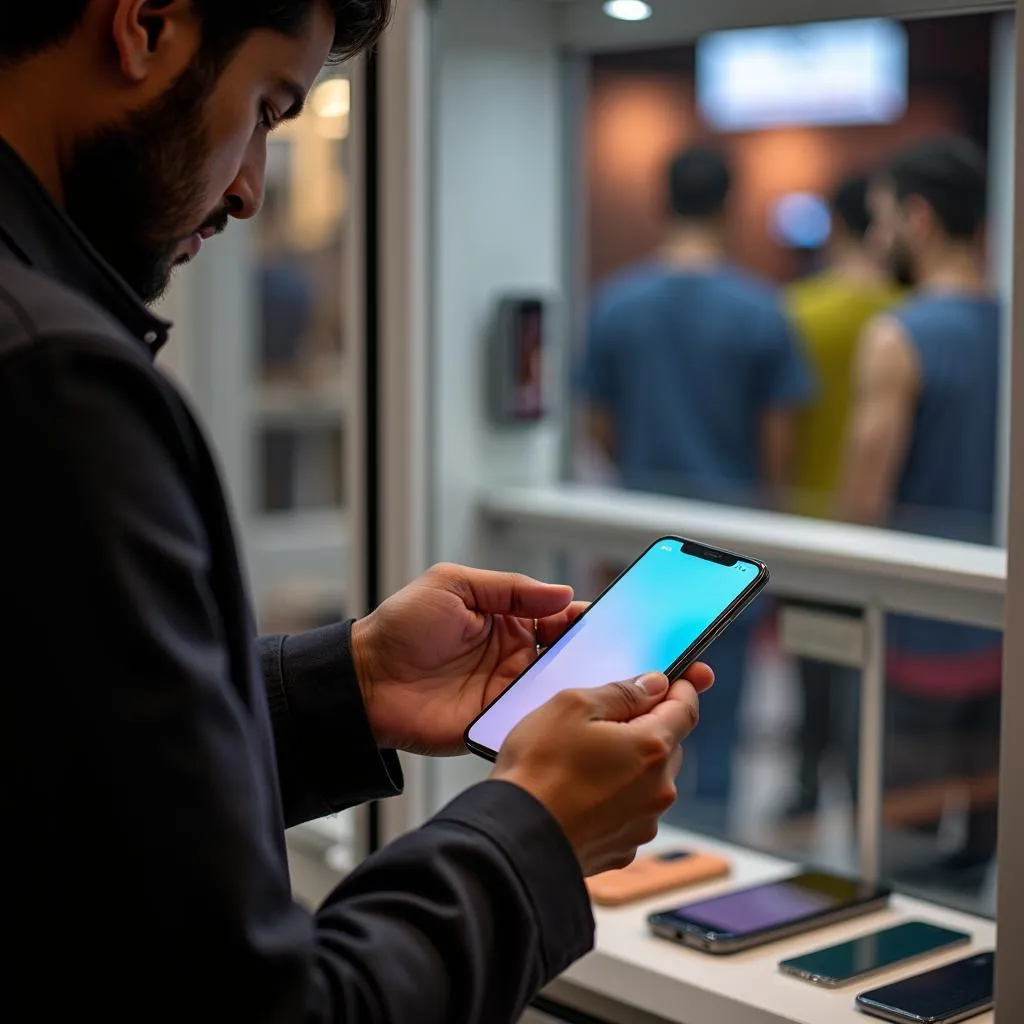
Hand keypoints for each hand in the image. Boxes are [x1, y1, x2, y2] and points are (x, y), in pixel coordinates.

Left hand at [351, 563, 586, 755]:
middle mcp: (512, 655)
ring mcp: (506, 691)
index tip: (609, 619)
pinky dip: (552, 716)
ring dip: (579, 685)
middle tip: (617, 653)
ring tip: (608, 683)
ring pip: (557, 688)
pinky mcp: (496, 723)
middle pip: (567, 654)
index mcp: (505, 619)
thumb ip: (508, 588)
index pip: (557, 616)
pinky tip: (572, 713)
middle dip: (592, 652)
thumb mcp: (452, 586)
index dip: (583, 617)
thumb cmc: (401, 627)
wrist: (365, 682)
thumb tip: (562, 592)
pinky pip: (532, 719)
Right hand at [493, 666, 714, 876]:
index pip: (685, 709)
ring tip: (581, 763)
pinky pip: (629, 811)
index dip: (680, 689)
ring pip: (647, 780)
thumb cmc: (538, 771)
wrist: (515, 837)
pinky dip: (614, 798)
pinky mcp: (623, 848)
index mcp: (652, 748)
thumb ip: (621, 692)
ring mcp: (642, 822)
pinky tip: (579, 793)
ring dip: (628, 766)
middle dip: (645, 729)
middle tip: (605, 722)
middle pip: (667, 745)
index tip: (676, 680)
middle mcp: (657, 789)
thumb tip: (653, 685)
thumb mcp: (572, 706)